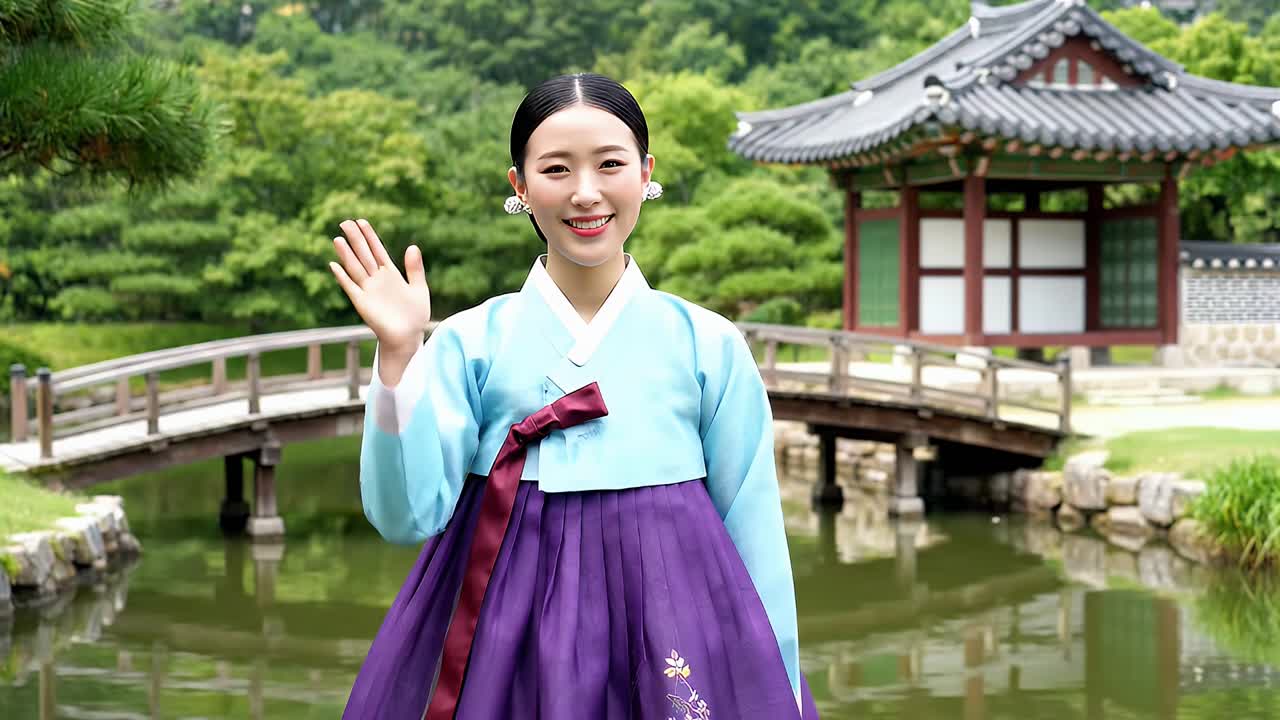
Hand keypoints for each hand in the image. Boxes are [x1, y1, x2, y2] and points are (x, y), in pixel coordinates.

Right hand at [329, 218, 429, 349]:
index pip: (377, 250)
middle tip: (345, 222)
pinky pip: (350, 287)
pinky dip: (342, 277)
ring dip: (346, 254)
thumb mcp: (419, 288)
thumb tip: (412, 246)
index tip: (361, 221)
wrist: (408, 337)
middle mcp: (376, 279)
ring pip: (355, 267)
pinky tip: (334, 265)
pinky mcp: (362, 303)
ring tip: (338, 238)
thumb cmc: (415, 315)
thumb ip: (415, 269)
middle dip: (355, 239)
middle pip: (363, 254)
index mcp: (390, 274)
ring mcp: (368, 290)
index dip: (370, 236)